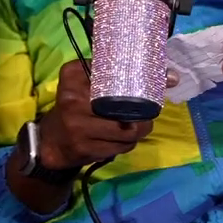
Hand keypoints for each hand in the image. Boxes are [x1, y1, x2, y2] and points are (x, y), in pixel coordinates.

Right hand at [35, 61, 157, 171]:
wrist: (50, 142)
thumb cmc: (74, 106)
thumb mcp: (87, 82)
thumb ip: (120, 73)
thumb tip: (173, 77)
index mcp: (74, 76)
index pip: (114, 74)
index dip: (140, 82)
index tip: (161, 84)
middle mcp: (73, 100)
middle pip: (124, 107)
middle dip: (144, 114)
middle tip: (149, 114)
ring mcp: (78, 126)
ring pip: (126, 131)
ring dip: (138, 131)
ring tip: (137, 127)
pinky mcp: (84, 148)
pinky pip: (119, 147)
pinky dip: (126, 144)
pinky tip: (122, 139)